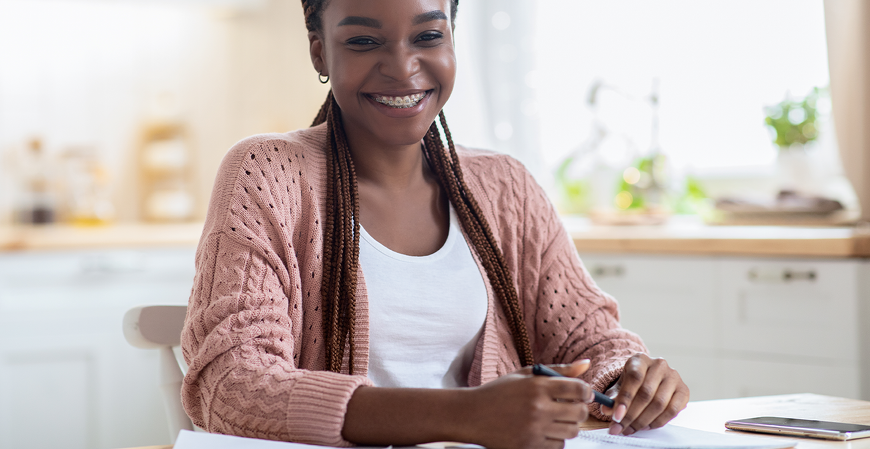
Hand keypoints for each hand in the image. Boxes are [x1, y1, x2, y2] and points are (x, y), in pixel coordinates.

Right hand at [461, 360, 594, 448]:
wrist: (471, 415)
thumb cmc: (499, 392)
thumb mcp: (525, 375)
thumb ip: (558, 370)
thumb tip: (587, 364)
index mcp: (537, 386)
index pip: (578, 389)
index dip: (586, 391)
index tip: (583, 394)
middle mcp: (537, 408)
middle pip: (579, 413)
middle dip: (580, 409)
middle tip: (571, 406)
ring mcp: (534, 430)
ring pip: (571, 431)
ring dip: (568, 425)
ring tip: (555, 418)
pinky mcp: (529, 446)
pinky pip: (557, 445)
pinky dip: (555, 438)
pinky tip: (543, 430)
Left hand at [600, 354, 688, 435]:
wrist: (650, 380)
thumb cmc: (632, 383)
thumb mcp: (619, 386)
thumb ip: (612, 397)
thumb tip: (607, 409)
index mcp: (641, 359)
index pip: (635, 377)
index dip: (625, 399)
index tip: (616, 416)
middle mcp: (659, 365)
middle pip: (647, 393)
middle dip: (631, 415)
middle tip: (620, 428)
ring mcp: (674, 377)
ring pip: (659, 404)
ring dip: (643, 421)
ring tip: (630, 429)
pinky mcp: (684, 390)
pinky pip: (672, 410)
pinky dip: (657, 422)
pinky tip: (646, 426)